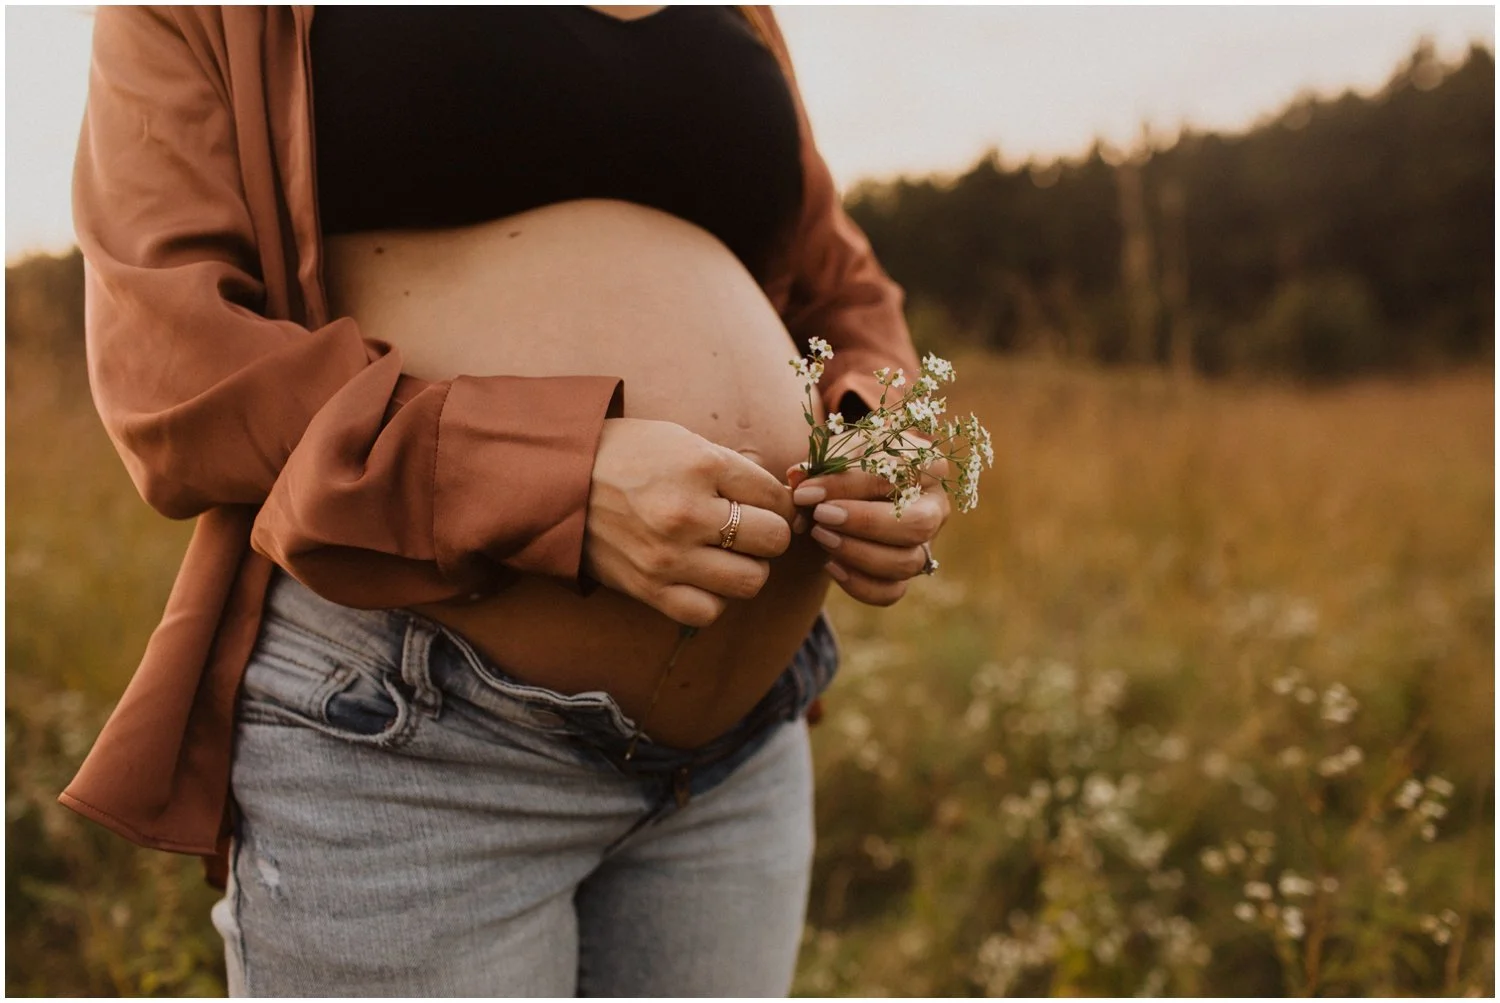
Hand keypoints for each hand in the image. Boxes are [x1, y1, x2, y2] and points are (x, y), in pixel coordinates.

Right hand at [585, 418, 795, 627]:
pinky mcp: (647, 588)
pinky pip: (707, 611)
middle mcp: (687, 513)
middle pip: (773, 540)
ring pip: (750, 581)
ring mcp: (667, 556)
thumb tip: (781, 498)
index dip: (778, 502)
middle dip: (769, 535)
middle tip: (749, 529)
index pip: (775, 497)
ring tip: (727, 555)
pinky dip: (714, 598)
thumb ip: (732, 469)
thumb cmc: (627, 455)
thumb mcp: (682, 441)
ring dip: (746, 569)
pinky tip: (702, 579)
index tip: (763, 504)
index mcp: (701, 466)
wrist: (559, 480)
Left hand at [786, 451, 950, 606]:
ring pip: (905, 562)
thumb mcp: (838, 453)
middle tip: (820, 516)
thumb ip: (819, 463)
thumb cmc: (849, 464)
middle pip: (916, 525)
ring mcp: (925, 544)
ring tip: (820, 535)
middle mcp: (935, 508)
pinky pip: (891, 591)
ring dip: (857, 552)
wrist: (850, 491)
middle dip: (865, 523)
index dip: (847, 485)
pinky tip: (830, 565)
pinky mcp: (907, 573)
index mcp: (928, 467)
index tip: (805, 492)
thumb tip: (797, 476)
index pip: (895, 477)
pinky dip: (859, 584)